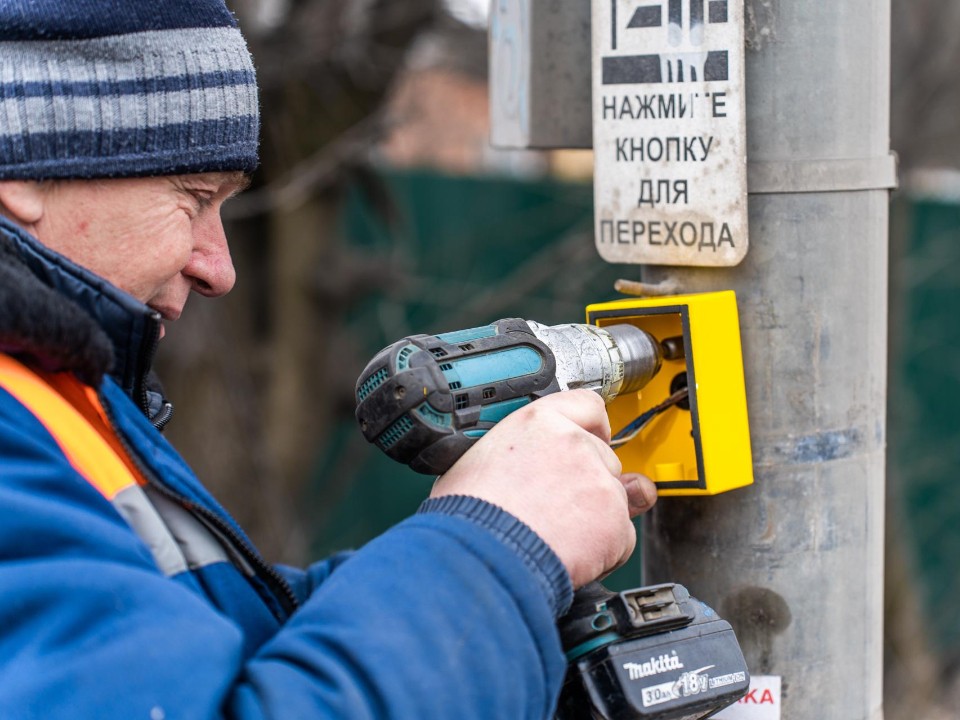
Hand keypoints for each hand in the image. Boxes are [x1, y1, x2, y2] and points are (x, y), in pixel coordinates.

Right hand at [430, 390, 656, 587]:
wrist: (482, 557)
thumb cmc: (468, 516)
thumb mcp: (478, 462)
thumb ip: (519, 453)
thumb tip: (524, 468)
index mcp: (539, 422)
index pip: (587, 406)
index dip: (594, 426)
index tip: (595, 438)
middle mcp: (575, 444)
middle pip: (605, 457)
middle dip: (590, 482)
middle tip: (559, 506)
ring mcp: (599, 483)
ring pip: (615, 499)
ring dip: (596, 518)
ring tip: (556, 535)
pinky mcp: (615, 523)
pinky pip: (621, 538)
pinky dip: (605, 552)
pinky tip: (571, 555)